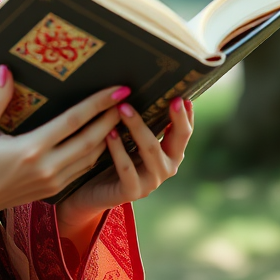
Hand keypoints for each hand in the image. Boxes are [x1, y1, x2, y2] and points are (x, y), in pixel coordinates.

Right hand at [0, 67, 128, 236]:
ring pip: (91, 157)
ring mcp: (53, 182)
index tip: (118, 89)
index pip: (73, 121)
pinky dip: (97, 153)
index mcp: (30, 150)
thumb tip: (5, 70)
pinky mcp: (53, 191)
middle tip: (129, 98)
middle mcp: (47, 167)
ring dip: (108, 136)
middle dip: (111, 118)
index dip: (98, 104)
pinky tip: (103, 139)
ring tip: (121, 115)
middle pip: (90, 140)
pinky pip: (82, 169)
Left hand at [56, 97, 193, 250]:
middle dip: (176, 118)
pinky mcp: (132, 192)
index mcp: (170, 154)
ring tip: (123, 108)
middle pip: (177, 140)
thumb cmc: (113, 158)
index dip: (187, 116)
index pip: (184, 132)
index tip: (184, 96)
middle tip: (171, 99)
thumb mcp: (131, 138)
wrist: (92, 192)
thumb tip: (137, 87)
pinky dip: (118, 149)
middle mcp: (166, 168)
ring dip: (138, 126)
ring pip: (151, 150)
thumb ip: (141, 122)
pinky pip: (127, 167)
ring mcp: (151, 182)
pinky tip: (109, 133)